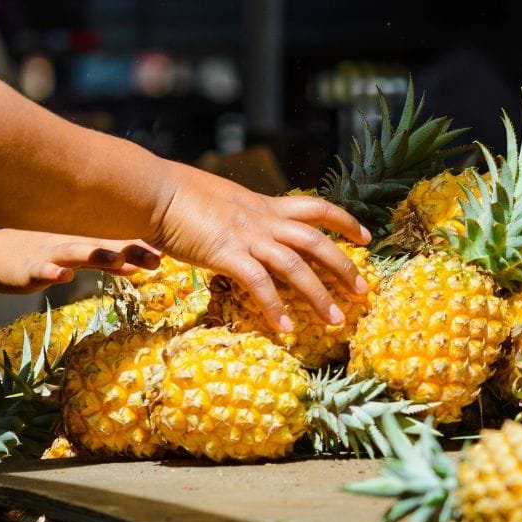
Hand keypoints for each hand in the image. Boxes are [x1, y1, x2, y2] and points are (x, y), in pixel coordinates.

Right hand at [0, 230, 160, 294]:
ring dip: (97, 256)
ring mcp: (48, 253)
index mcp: (84, 238)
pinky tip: (62, 276)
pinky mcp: (27, 268)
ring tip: (120, 261)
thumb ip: (106, 260)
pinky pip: (40, 270)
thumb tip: (139, 264)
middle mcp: (70, 241)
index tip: (171, 252)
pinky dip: (51, 271)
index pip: (118, 239)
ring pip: (75, 253)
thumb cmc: (39, 255)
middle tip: (159, 260)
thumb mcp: (76, 257)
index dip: (143, 244)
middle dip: (132, 250)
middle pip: (105, 244)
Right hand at [148, 168, 370, 332]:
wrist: (155, 191)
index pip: (316, 209)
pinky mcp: (226, 254)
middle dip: (344, 267)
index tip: (366, 237)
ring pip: (296, 266)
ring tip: (335, 321)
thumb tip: (239, 226)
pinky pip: (259, 284)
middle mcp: (262, 221)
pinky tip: (286, 330)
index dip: (344, 222)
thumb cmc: (177, 195)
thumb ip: (237, 215)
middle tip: (362, 291)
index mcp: (263, 206)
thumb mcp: (220, 201)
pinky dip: (275, 308)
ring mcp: (246, 237)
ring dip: (318, 295)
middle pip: (316, 242)